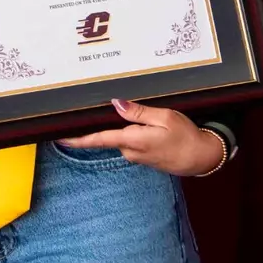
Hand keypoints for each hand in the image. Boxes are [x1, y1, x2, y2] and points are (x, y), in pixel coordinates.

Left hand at [60, 99, 224, 175]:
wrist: (201, 158)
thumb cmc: (186, 136)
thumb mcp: (164, 117)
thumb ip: (138, 112)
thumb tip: (116, 104)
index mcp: (133, 140)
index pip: (100, 139)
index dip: (78, 140)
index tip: (60, 138)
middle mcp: (131, 151)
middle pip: (108, 135)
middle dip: (102, 125)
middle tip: (92, 110)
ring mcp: (137, 156)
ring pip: (120, 138)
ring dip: (121, 128)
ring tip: (129, 114)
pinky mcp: (143, 157)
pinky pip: (130, 142)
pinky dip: (130, 133)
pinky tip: (142, 126)